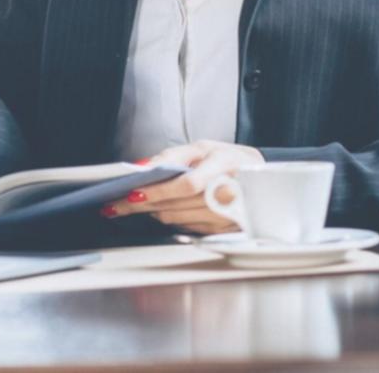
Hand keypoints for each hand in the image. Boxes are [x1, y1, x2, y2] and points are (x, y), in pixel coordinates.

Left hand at [101, 140, 264, 234]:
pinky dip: (170, 219)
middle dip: (142, 206)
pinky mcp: (223, 231)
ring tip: (131, 206)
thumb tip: (143, 168)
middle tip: (116, 206)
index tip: (131, 193)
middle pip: (177, 206)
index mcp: (224, 165)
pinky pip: (187, 228)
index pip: (186, 184)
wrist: (263, 180)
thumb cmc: (230, 160)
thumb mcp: (204, 147)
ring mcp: (227, 216)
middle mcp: (228, 193)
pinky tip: (160, 211)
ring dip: (153, 213)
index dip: (157, 191)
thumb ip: (173, 156)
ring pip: (178, 220)